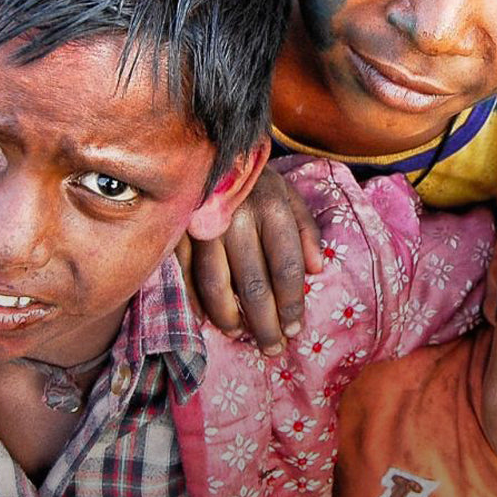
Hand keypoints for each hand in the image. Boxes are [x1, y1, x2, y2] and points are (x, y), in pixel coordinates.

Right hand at [179, 166, 322, 354]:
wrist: (213, 147)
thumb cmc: (257, 179)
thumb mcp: (290, 195)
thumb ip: (307, 231)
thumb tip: (318, 270)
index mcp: (273, 208)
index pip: (287, 267)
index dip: (292, 303)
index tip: (295, 329)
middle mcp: (240, 218)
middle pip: (254, 284)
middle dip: (265, 323)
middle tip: (272, 348)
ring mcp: (205, 224)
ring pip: (216, 284)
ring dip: (230, 317)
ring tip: (241, 335)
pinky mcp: (179, 229)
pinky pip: (186, 274)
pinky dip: (196, 301)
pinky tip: (208, 320)